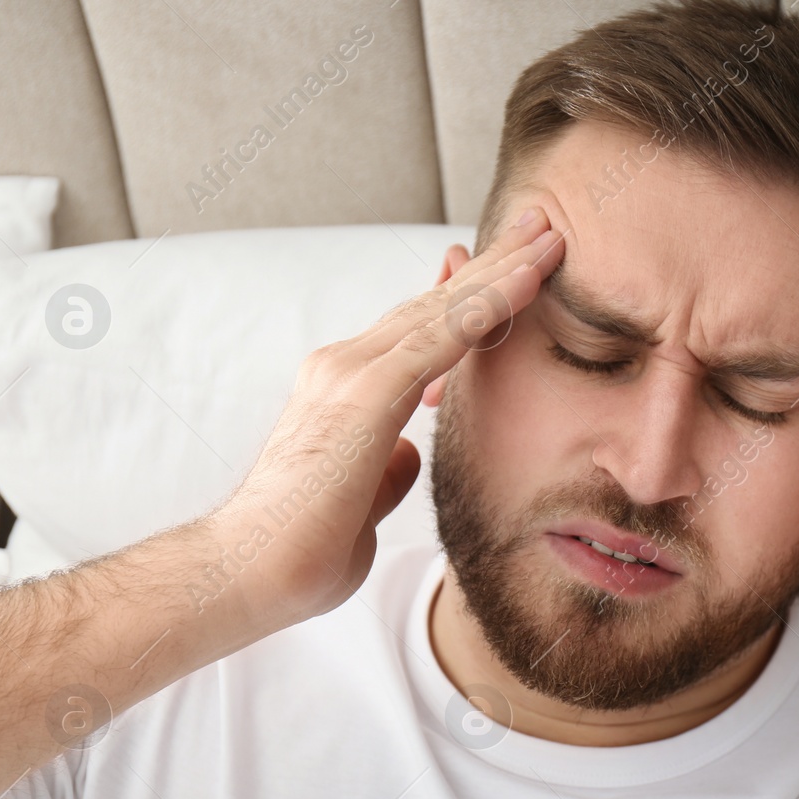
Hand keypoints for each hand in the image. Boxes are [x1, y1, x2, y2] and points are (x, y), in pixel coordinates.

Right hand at [213, 207, 565, 628]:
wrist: (249, 573)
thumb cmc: (301, 549)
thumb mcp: (363, 500)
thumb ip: (386, 468)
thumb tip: (408, 454)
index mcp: (346, 389)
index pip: (421, 329)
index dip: (471, 296)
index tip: (515, 268)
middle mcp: (345, 365)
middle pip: (435, 302)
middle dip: (493, 264)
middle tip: (542, 225)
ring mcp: (351, 372)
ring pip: (443, 307)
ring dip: (502, 269)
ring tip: (550, 235)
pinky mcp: (365, 392)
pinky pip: (442, 336)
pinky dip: (489, 304)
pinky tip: (527, 279)